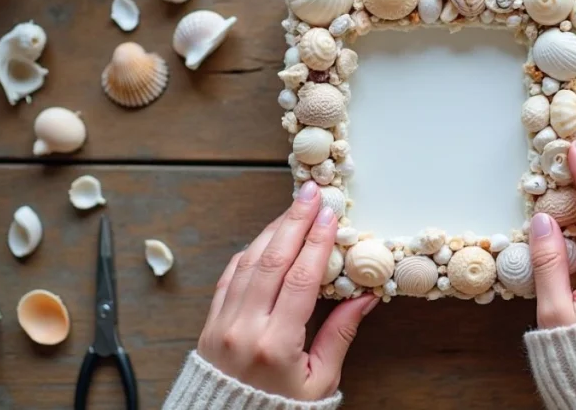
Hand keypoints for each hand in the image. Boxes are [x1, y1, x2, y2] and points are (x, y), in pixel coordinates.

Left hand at [196, 181, 378, 399]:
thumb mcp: (319, 381)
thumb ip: (339, 335)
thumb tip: (365, 297)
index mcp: (275, 345)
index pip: (300, 280)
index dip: (317, 243)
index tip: (331, 216)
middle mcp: (244, 329)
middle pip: (272, 260)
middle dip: (294, 221)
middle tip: (311, 194)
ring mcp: (222, 325)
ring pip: (248, 263)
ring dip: (272, 230)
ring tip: (293, 208)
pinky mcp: (210, 325)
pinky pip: (229, 278)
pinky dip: (249, 253)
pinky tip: (267, 239)